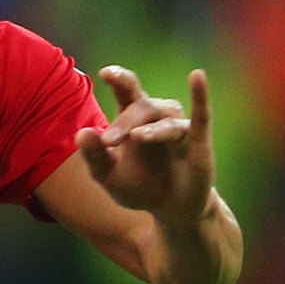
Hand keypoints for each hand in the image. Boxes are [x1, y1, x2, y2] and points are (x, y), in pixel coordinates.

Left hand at [75, 66, 216, 227]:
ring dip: (151, 129)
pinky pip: (202, 116)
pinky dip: (200, 96)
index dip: (118, 78)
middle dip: (125, 122)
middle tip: (108, 141)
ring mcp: (180, 129)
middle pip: (144, 106)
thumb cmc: (139, 186)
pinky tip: (197, 76)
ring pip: (167, 119)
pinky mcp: (199, 143)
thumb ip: (94, 155)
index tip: (105, 72)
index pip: (126, 91)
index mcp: (133, 120)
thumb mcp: (108, 176)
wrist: (170, 210)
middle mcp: (157, 118)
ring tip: (136, 138)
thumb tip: (82, 132)